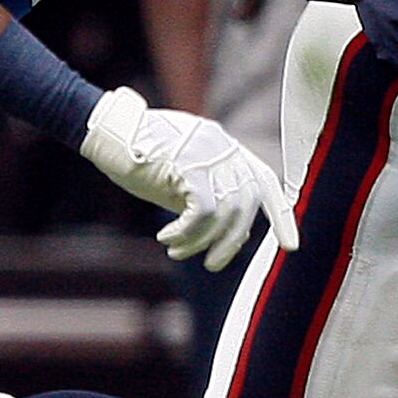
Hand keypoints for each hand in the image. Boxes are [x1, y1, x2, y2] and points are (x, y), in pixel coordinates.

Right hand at [81, 87, 297, 269]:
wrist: (108, 133)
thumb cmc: (140, 158)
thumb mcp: (182, 179)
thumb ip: (209, 197)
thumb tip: (233, 235)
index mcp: (226, 147)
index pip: (264, 180)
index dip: (281, 214)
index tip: (290, 246)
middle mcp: (223, 147)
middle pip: (246, 203)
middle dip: (232, 241)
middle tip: (211, 265)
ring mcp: (207, 153)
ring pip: (224, 211)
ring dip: (201, 241)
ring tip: (178, 251)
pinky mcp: (188, 164)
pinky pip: (202, 211)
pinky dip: (187, 233)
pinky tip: (167, 239)